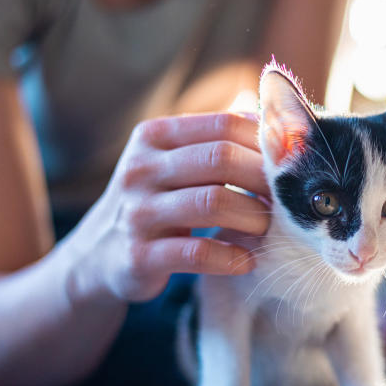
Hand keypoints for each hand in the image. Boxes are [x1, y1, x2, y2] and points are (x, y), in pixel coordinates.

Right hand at [69, 113, 269, 302]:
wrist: (99, 256)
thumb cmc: (156, 202)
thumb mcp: (174, 163)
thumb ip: (217, 143)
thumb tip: (281, 128)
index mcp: (154, 136)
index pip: (224, 124)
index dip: (264, 143)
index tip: (286, 167)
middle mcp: (141, 168)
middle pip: (220, 159)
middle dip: (262, 179)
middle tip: (283, 200)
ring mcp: (137, 212)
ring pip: (213, 202)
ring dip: (252, 217)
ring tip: (267, 228)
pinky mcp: (140, 256)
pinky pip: (198, 253)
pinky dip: (232, 257)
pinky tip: (247, 260)